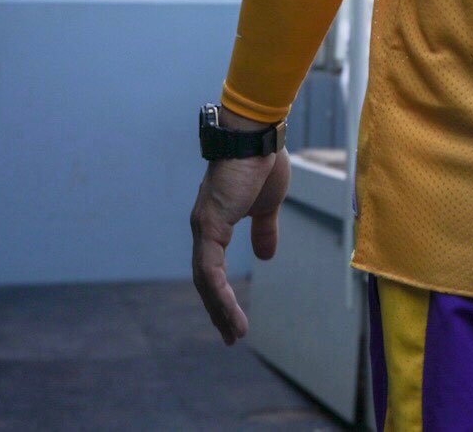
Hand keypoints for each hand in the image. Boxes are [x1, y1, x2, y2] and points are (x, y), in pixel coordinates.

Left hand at [190, 147, 290, 343]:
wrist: (257, 136)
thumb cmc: (262, 162)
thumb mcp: (268, 204)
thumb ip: (264, 229)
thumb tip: (265, 256)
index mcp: (216, 223)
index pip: (213, 269)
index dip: (221, 295)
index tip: (233, 319)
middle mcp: (204, 228)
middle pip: (205, 280)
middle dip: (218, 310)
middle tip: (231, 336)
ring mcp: (204, 227)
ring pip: (205, 280)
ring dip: (219, 310)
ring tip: (235, 333)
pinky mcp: (210, 225)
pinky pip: (210, 270)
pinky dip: (219, 295)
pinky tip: (230, 312)